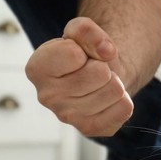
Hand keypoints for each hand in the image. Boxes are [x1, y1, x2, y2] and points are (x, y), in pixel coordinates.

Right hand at [25, 17, 133, 136]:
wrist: (97, 76)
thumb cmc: (83, 52)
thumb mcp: (80, 31)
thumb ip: (87, 30)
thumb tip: (107, 51)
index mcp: (36, 69)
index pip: (74, 53)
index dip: (85, 48)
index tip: (79, 55)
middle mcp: (47, 96)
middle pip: (99, 73)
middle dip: (102, 66)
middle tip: (92, 70)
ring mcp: (68, 117)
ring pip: (115, 90)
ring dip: (114, 81)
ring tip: (99, 83)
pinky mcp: (90, 129)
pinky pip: (124, 108)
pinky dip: (123, 99)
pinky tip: (108, 98)